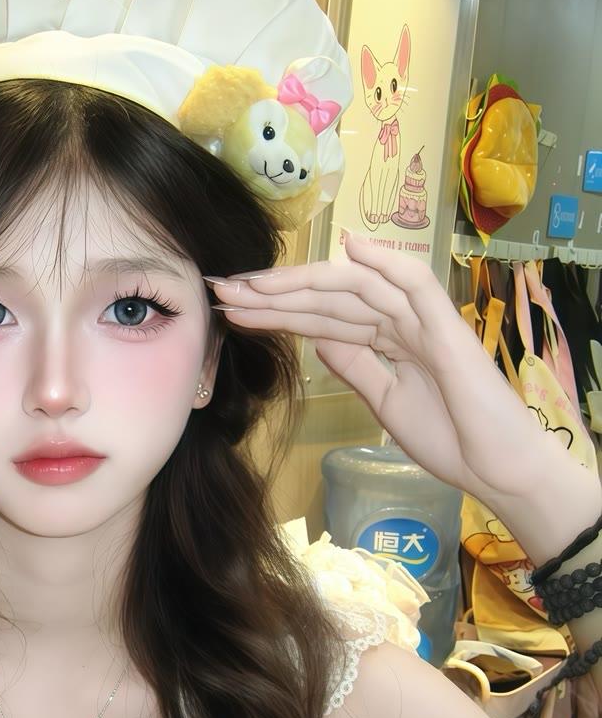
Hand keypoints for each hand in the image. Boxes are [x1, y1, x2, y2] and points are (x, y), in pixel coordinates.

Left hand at [209, 232, 583, 516]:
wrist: (495, 467)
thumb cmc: (449, 438)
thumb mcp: (384, 400)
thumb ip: (354, 364)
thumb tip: (317, 338)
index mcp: (387, 338)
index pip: (321, 315)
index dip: (277, 309)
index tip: (232, 309)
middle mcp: (401, 321)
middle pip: (329, 297)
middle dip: (273, 293)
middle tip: (222, 289)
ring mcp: (423, 321)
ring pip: (356, 289)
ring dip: (302, 282)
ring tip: (252, 284)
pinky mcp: (445, 330)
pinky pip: (414, 286)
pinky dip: (385, 263)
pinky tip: (349, 250)